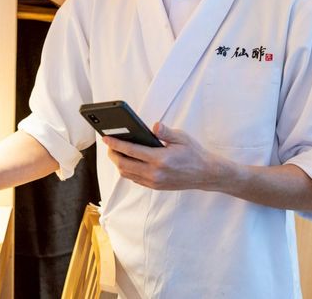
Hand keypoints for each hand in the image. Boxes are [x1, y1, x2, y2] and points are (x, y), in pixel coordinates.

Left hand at [104, 122, 232, 190]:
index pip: (131, 151)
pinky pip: (134, 179)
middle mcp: (155, 173)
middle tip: (109, 144)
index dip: (116, 144)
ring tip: (116, 151)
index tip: (106, 138)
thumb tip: (154, 126)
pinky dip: (127, 170)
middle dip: (113, 154)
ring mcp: (154, 182)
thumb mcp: (181, 138)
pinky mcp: (155, 187)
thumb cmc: (193, 153)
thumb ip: (165, 132)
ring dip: (118, 163)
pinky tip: (127, 160)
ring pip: (127, 174)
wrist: (205, 174)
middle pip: (124, 164)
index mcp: (160, 159)